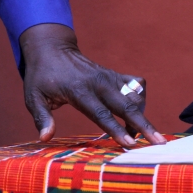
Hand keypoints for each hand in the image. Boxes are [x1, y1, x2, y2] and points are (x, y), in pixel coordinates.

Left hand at [19, 23, 165, 147]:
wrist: (53, 49)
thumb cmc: (41, 76)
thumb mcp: (33, 97)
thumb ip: (42, 117)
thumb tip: (45, 138)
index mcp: (79, 91)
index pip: (102, 114)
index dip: (117, 130)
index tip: (131, 143)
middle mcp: (100, 83)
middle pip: (127, 106)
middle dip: (144, 125)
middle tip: (158, 141)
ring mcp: (110, 77)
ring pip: (136, 97)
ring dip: (141, 116)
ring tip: (138, 133)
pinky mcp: (116, 75)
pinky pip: (137, 86)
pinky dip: (141, 100)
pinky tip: (135, 112)